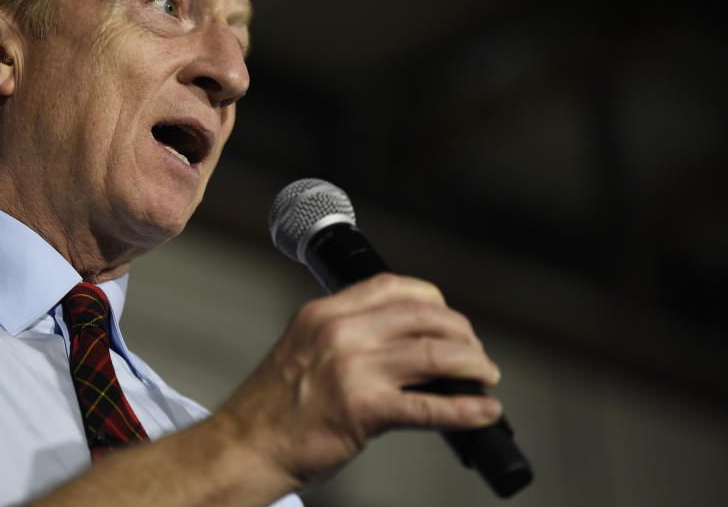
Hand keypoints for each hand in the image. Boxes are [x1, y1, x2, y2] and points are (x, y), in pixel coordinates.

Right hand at [210, 272, 502, 490]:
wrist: (245, 446)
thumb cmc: (272, 408)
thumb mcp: (303, 349)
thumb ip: (345, 336)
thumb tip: (401, 343)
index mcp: (324, 313)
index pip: (393, 286)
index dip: (433, 299)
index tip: (449, 317)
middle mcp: (340, 332)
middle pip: (423, 316)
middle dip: (461, 333)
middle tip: (476, 352)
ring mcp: (352, 369)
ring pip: (435, 355)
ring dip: (473, 365)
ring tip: (487, 377)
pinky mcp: (364, 409)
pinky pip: (430, 406)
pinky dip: (467, 410)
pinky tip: (485, 412)